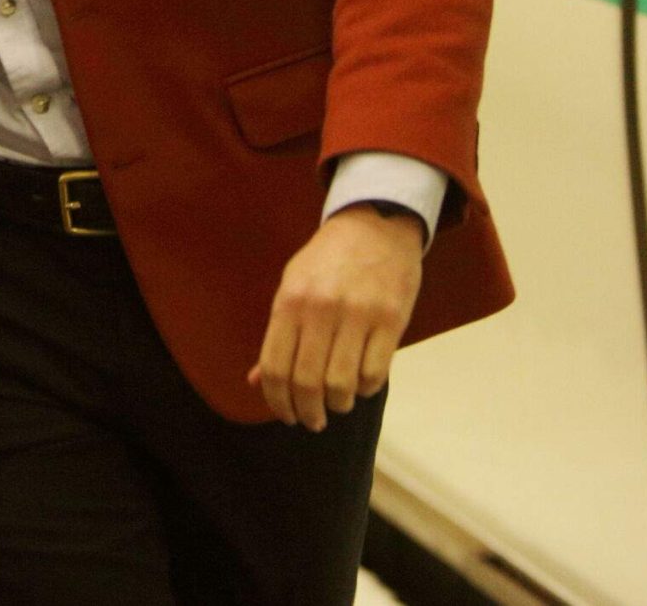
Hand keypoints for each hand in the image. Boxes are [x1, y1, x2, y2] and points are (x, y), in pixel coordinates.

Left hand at [249, 205, 423, 430]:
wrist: (375, 224)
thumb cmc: (328, 260)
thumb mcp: (292, 286)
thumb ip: (278, 335)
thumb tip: (256, 381)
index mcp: (289, 301)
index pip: (274, 367)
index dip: (277, 401)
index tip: (286, 415)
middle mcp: (320, 309)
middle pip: (307, 383)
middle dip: (308, 413)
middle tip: (313, 421)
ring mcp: (357, 314)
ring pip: (342, 384)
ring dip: (339, 404)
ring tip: (339, 403)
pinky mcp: (391, 319)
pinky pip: (375, 373)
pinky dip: (367, 388)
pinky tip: (362, 384)